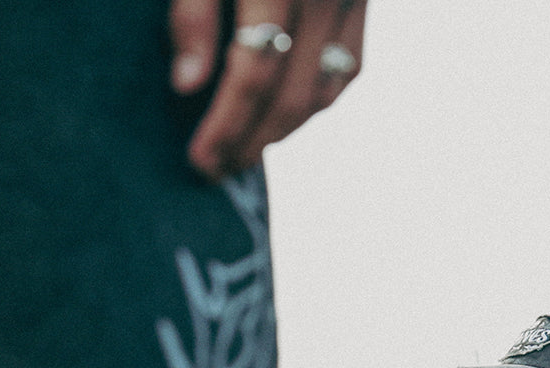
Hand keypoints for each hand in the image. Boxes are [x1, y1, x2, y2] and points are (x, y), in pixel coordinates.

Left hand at [169, 0, 367, 179]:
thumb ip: (193, 13)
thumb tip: (186, 84)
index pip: (253, 77)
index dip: (226, 127)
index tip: (200, 160)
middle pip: (291, 98)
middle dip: (252, 144)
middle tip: (219, 169)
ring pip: (323, 92)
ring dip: (284, 131)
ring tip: (246, 148)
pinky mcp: (364, 0)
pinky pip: (349, 67)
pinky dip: (316, 101)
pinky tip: (281, 114)